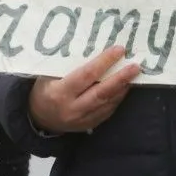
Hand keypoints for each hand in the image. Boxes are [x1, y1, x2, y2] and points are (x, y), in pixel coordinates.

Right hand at [28, 44, 142, 133]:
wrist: (39, 119)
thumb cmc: (43, 90)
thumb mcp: (47, 76)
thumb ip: (67, 67)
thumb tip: (93, 50)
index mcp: (60, 92)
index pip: (86, 75)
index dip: (104, 62)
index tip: (118, 50)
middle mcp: (73, 108)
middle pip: (102, 92)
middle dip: (120, 78)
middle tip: (135, 66)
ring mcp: (82, 119)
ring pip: (108, 102)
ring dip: (122, 88)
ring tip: (133, 74)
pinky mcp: (90, 124)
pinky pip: (108, 110)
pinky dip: (117, 98)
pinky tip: (123, 87)